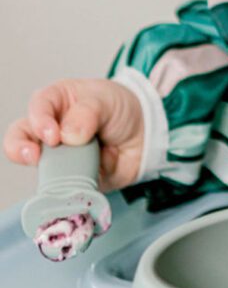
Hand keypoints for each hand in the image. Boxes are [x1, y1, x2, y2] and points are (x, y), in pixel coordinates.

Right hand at [3, 77, 144, 192]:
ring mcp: (57, 155)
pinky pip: (59, 185)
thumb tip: (68, 135)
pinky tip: (75, 185)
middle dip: (21, 148)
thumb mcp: (107, 100)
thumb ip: (88, 113)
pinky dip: (64, 187)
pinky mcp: (68, 177)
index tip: (53, 135)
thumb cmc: (121, 110)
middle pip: (21, 138)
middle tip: (34, 156)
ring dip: (47, 170)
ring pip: (37, 166)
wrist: (146, 137)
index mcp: (57, 101)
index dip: (40, 121)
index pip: (38, 107)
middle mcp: (51, 128)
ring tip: (61, 172)